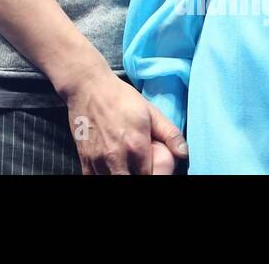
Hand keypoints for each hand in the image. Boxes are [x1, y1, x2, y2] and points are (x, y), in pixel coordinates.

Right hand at [60, 67, 186, 173]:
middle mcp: (117, 157)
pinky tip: (109, 170)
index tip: (153, 170)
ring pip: (111, 183)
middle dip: (137, 179)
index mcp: (137, 145)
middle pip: (130, 182)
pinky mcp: (84, 159)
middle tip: (139, 170)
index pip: (150, 178)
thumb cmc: (121, 97)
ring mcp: (98, 160)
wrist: (88, 86)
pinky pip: (93, 179)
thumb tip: (184, 153)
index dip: (154, 176)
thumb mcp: (150, 111)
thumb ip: (170, 134)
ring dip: (120, 177)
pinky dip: (102, 177)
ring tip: (125, 168)